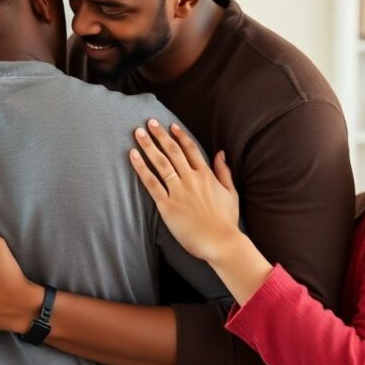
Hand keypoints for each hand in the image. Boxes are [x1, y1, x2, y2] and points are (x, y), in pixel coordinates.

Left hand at [128, 119, 240, 262]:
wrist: (221, 242)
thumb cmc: (226, 220)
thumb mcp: (231, 192)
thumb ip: (224, 171)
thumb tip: (220, 152)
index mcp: (206, 176)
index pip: (190, 149)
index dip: (180, 136)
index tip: (171, 126)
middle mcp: (191, 179)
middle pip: (172, 152)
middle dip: (160, 135)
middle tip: (149, 122)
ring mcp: (178, 192)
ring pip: (160, 163)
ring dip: (148, 146)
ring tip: (138, 133)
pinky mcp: (167, 206)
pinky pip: (151, 183)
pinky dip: (141, 168)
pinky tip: (133, 156)